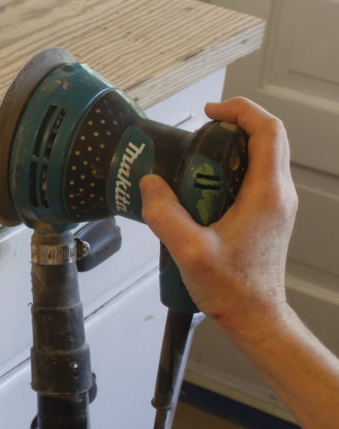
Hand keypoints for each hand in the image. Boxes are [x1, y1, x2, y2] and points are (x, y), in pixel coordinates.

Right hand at [139, 97, 298, 337]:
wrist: (254, 318)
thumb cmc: (234, 290)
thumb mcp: (189, 251)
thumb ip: (165, 213)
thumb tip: (150, 183)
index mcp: (268, 194)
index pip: (268, 130)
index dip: (239, 110)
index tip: (210, 112)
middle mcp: (277, 194)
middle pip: (260, 140)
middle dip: (223, 134)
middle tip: (191, 149)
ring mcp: (273, 205)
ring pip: (254, 160)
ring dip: (220, 158)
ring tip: (188, 176)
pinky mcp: (264, 216)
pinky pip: (247, 181)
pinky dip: (221, 178)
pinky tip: (195, 199)